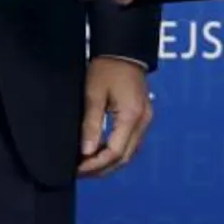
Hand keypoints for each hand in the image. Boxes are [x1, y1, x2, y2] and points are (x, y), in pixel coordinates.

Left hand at [78, 58, 151, 176]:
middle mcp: (143, 121)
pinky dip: (115, 152)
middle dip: (101, 169)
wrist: (123, 50)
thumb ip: (91, 125)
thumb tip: (86, 152)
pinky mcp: (143, 117)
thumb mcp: (93, 95)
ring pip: (129, 153)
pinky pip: (131, 143)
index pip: (114, 152)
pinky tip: (99, 152)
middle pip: (124, 158)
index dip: (95, 165)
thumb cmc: (106, 68)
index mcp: (131, 116)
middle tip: (79, 173)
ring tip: (86, 166)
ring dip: (109, 163)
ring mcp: (145, 120)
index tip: (77, 169)